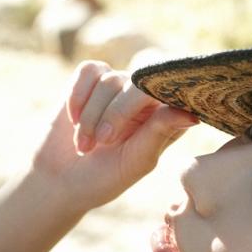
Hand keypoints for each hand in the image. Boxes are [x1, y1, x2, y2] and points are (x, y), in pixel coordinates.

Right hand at [32, 61, 199, 209]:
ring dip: (92, 115)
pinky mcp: (91, 80)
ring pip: (109, 80)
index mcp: (165, 117)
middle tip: (103, 142)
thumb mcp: (136, 161)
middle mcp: (144, 97)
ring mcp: (118, 86)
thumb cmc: (104, 177)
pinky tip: (73, 120)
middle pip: (137, 84)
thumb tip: (191, 115)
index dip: (151, 105)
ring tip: (85, 145)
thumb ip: (160, 133)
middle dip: (116, 113)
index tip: (135, 126)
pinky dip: (77, 96)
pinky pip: (88, 71)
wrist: (60, 179)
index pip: (169, 93)